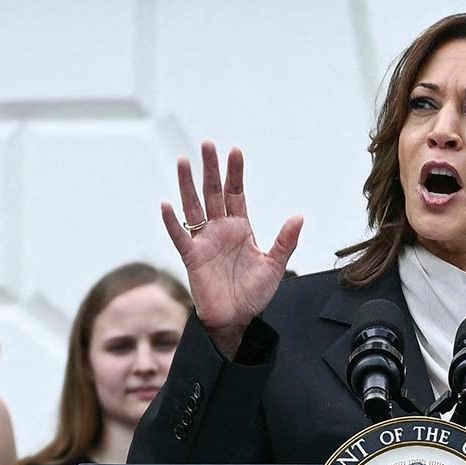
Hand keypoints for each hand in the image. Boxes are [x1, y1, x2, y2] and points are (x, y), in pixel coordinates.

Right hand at [161, 141, 302, 358]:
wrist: (237, 319)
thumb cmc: (254, 294)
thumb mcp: (275, 266)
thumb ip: (285, 241)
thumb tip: (298, 217)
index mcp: (241, 228)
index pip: (236, 194)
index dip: (235, 173)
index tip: (235, 151)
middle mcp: (220, 230)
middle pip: (212, 193)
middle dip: (210, 169)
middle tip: (207, 145)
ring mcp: (204, 242)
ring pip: (193, 207)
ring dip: (187, 185)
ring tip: (183, 162)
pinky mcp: (192, 258)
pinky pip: (179, 237)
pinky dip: (172, 222)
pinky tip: (167, 205)